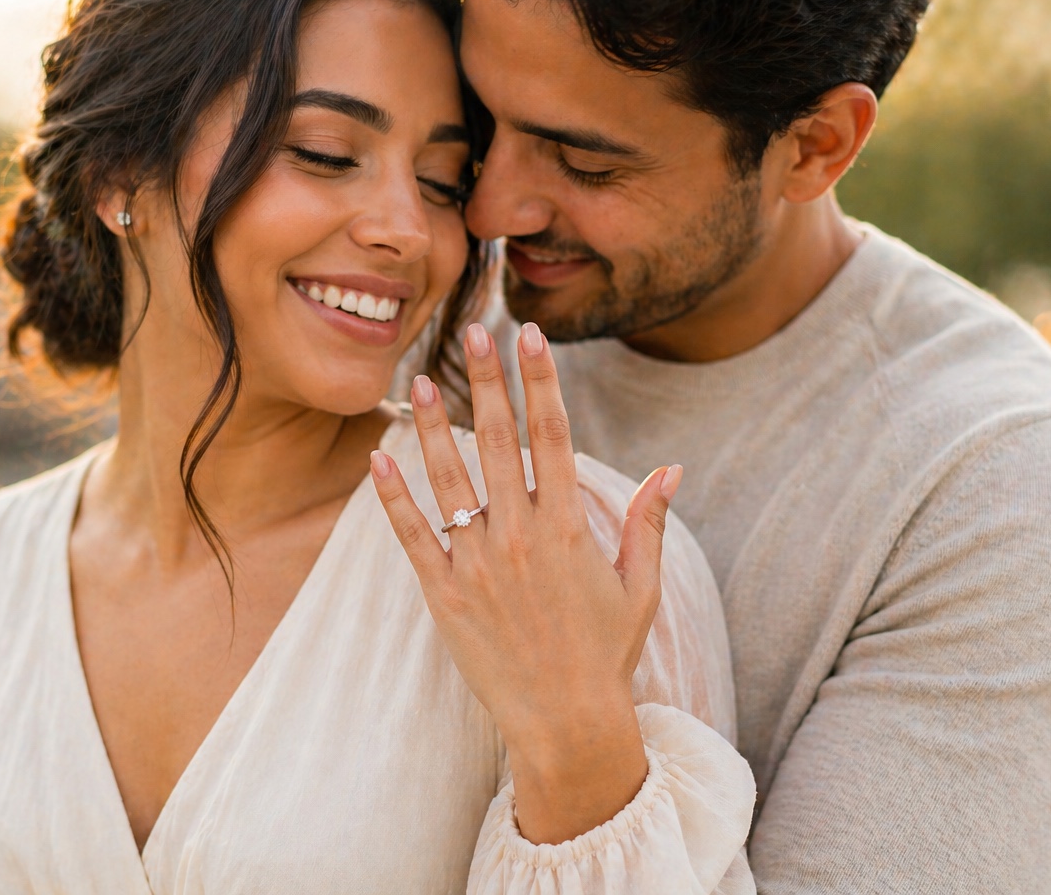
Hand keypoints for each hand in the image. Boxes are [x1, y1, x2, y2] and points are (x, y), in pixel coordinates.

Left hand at [371, 320, 682, 844]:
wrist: (567, 721)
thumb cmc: (607, 652)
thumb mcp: (639, 585)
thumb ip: (649, 522)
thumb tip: (673, 469)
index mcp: (569, 527)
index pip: (552, 434)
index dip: (539, 380)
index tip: (528, 335)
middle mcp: (522, 535)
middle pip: (500, 440)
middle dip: (487, 380)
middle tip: (473, 328)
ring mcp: (479, 563)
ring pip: (450, 478)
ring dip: (433, 425)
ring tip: (419, 378)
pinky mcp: (445, 593)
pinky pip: (413, 535)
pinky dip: (393, 496)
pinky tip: (377, 456)